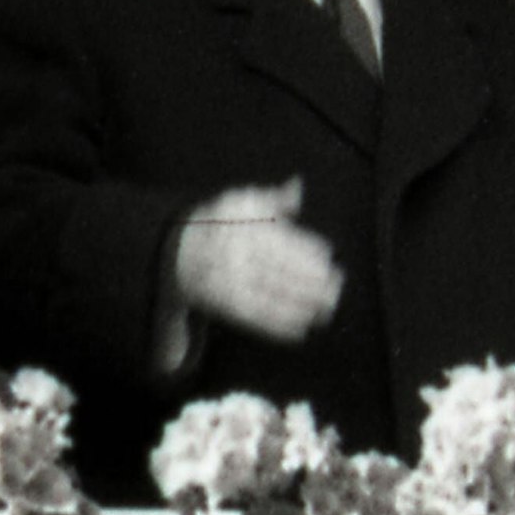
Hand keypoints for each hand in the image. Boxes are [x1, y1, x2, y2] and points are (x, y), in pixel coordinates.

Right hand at [174, 178, 342, 342]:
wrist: (178, 254)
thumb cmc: (220, 224)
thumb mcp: (241, 202)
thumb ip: (273, 198)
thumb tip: (297, 187)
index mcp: (240, 229)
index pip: (277, 239)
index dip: (304, 248)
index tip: (327, 255)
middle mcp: (234, 257)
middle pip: (277, 270)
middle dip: (309, 280)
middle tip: (336, 285)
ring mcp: (229, 284)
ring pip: (270, 295)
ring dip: (301, 304)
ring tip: (327, 308)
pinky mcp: (226, 307)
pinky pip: (255, 318)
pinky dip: (279, 325)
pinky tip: (302, 327)